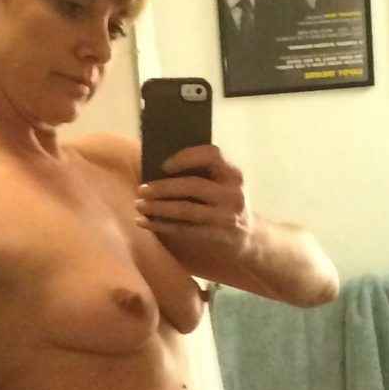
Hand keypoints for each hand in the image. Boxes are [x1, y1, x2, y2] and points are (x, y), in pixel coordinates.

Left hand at [135, 144, 252, 253]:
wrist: (250, 235)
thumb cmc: (225, 201)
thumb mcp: (223, 183)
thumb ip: (202, 172)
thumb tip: (157, 167)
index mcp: (234, 173)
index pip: (212, 155)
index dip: (186, 157)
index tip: (163, 165)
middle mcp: (233, 193)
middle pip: (193, 185)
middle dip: (163, 187)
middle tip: (141, 189)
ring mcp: (226, 216)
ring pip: (185, 210)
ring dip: (157, 207)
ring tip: (138, 205)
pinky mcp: (217, 235)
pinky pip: (183, 229)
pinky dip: (160, 225)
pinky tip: (143, 222)